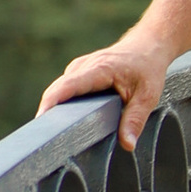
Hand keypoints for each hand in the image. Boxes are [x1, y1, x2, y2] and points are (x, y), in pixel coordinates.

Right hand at [39, 32, 169, 151]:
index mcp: (99, 69)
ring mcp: (78, 68)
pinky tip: (63, 122)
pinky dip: (61, 104)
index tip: (42, 120)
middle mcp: (83, 66)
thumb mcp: (148, 96)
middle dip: (48, 111)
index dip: (52, 102)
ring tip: (51, 134)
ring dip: (54, 109)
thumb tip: (128, 145)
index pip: (68, 86)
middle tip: (44, 138)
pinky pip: (64, 89)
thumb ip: (135, 120)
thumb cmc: (148, 69)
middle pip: (57, 90)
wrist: (147, 46)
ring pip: (59, 90)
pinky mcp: (77, 73)